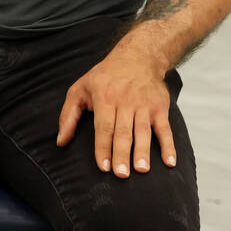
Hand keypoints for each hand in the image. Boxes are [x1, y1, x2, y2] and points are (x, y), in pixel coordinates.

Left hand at [55, 48, 176, 177]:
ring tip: (141, 170)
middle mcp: (126, 101)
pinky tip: (169, 162)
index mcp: (104, 97)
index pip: (104, 127)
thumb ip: (68, 115)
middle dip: (122, 154)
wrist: (138, 56)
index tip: (103, 167)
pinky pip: (165, 129)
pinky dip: (168, 145)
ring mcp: (144, 105)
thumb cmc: (104, 77)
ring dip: (143, 152)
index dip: (103, 147)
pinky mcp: (160, 107)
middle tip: (121, 174)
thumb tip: (61, 141)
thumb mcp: (80, 89)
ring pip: (143, 131)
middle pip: (123, 132)